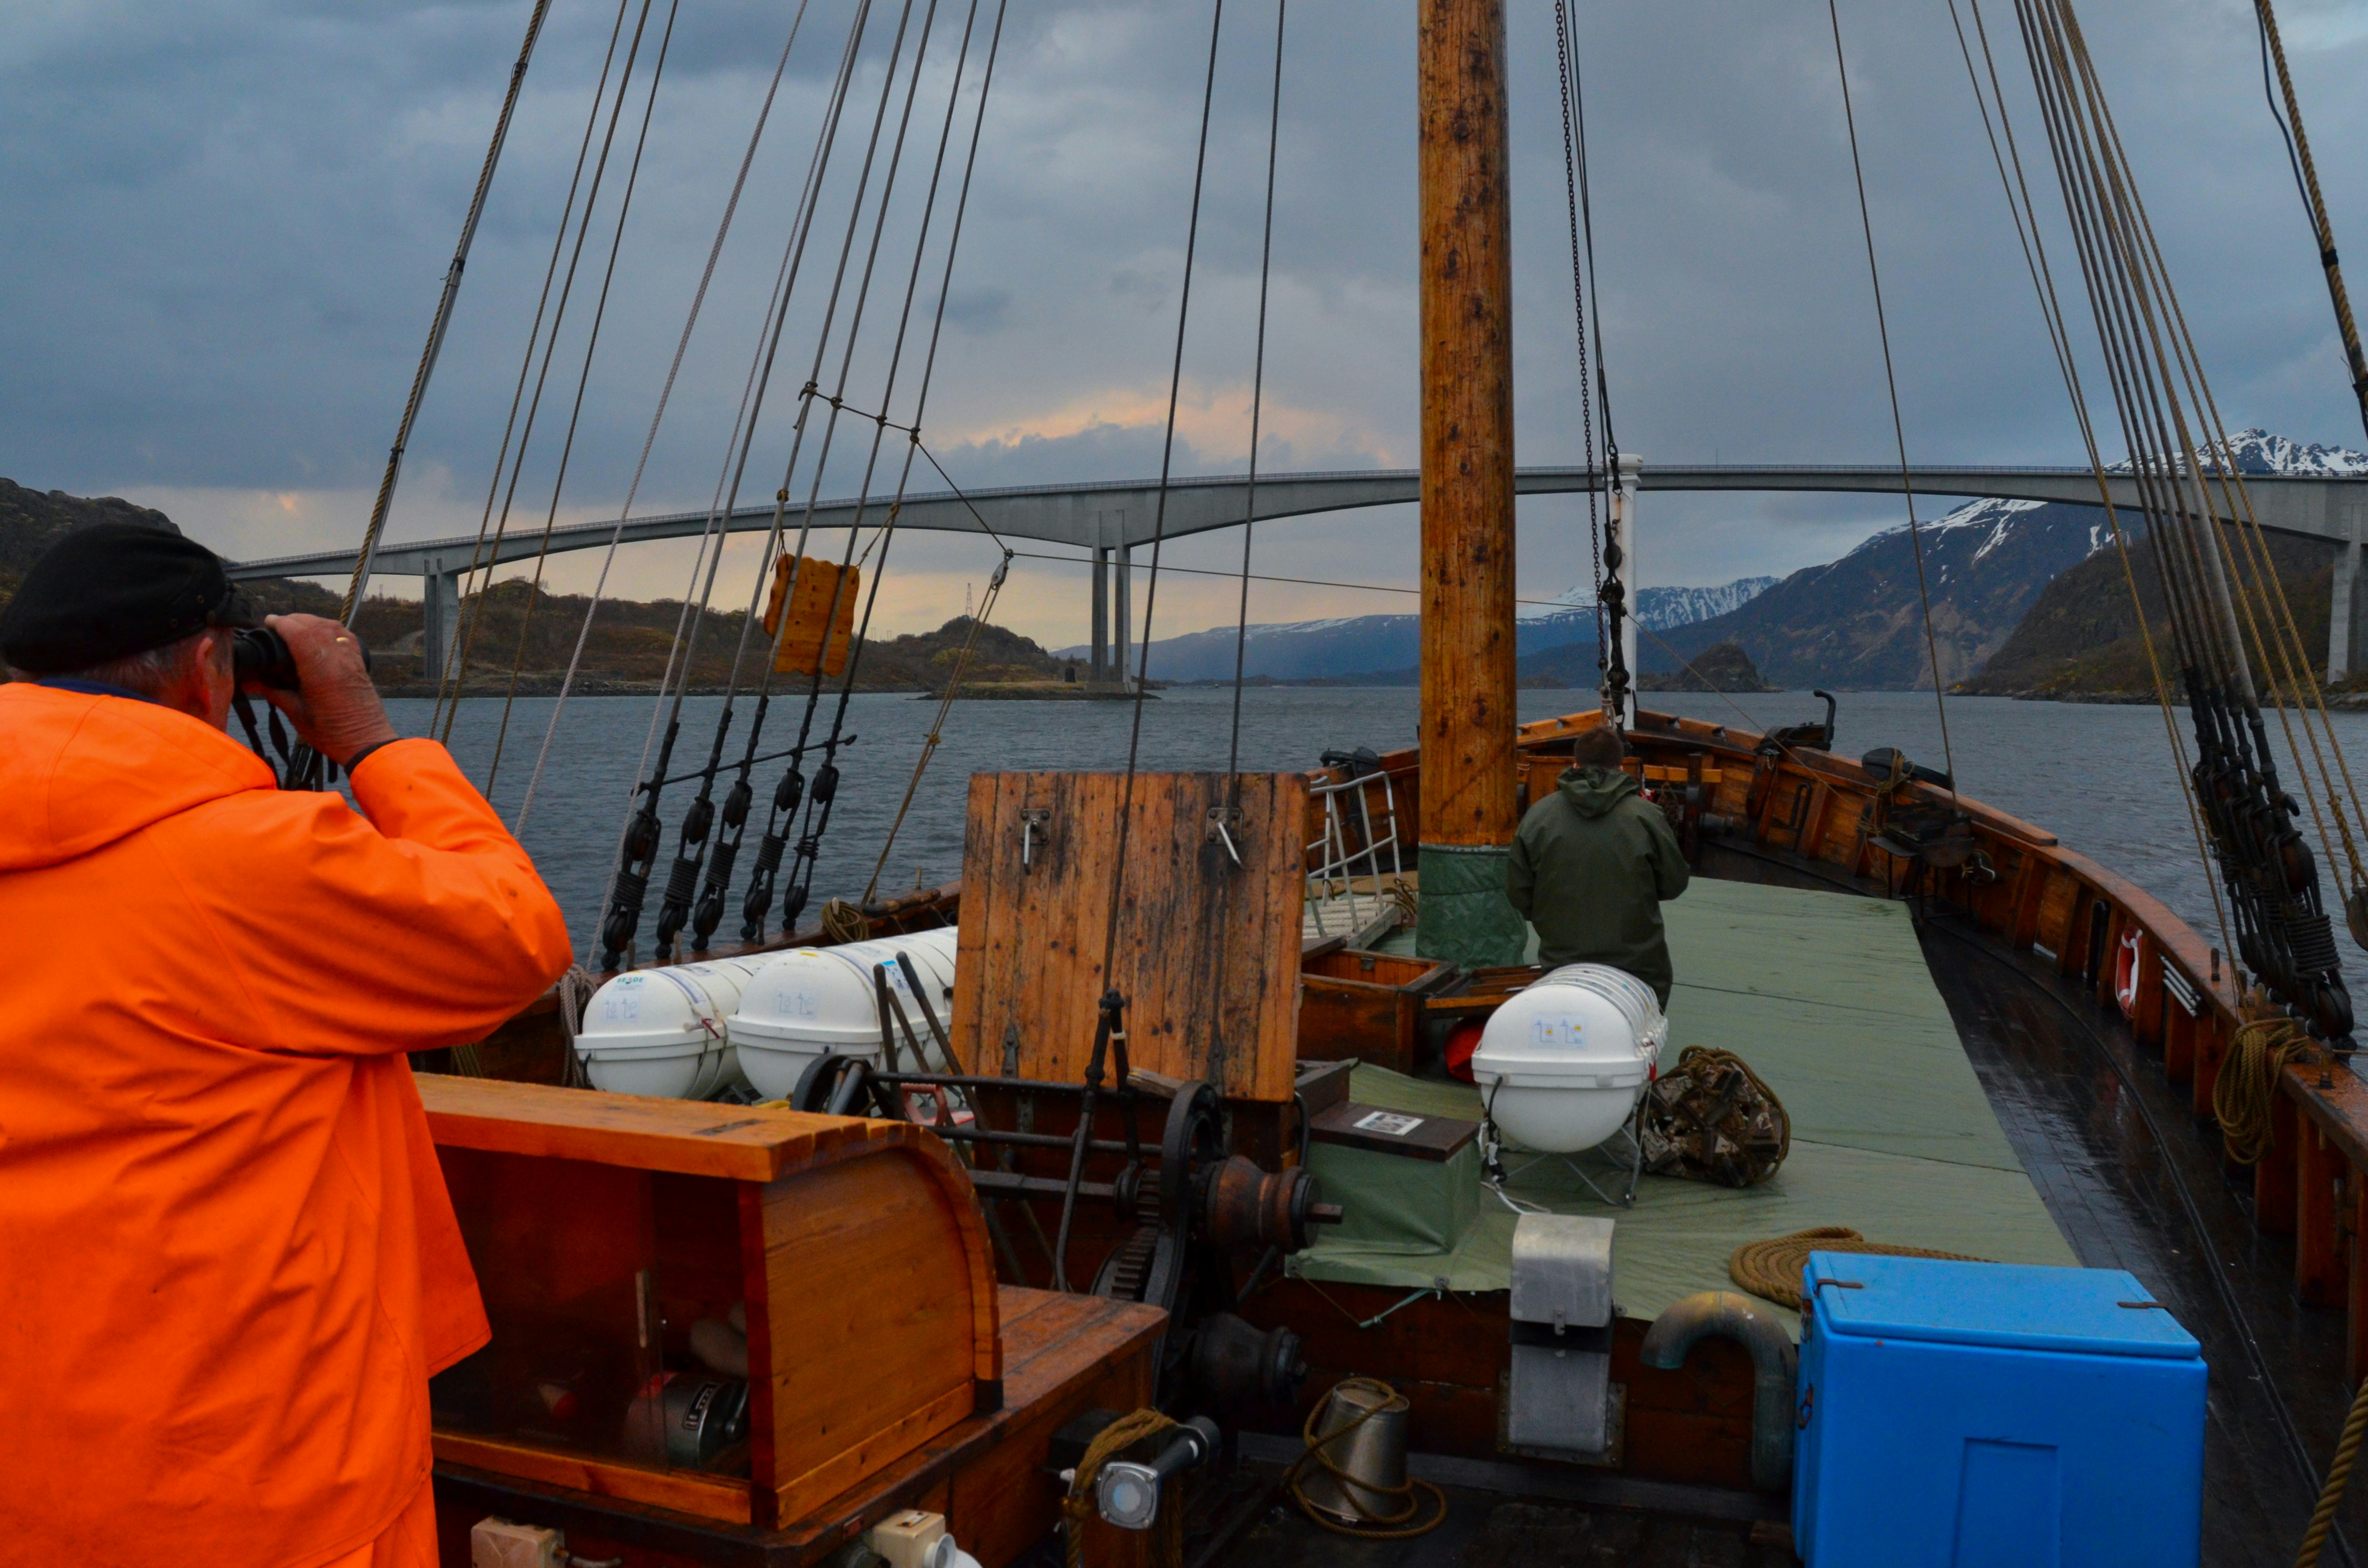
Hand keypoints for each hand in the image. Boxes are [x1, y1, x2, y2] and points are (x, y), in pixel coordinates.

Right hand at [256, 613, 398, 766]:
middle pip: (315, 625)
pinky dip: (330, 628)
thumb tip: (248, 680)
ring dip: (312, 621)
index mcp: (321, 671)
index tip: (268, 621)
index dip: (282, 623)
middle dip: (294, 620)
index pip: (300, 633)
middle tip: (277, 626)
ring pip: (332, 627)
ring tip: (295, 627)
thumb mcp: (296, 714)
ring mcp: (351, 659)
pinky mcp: (359, 663)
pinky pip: (345, 635)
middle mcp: (338, 659)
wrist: (367, 742)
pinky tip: (319, 633)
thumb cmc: (332, 733)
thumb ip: (273, 692)